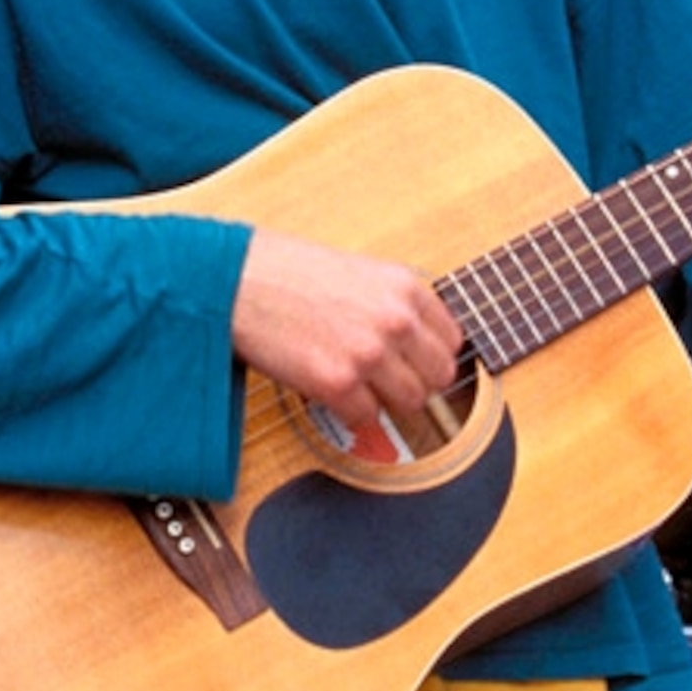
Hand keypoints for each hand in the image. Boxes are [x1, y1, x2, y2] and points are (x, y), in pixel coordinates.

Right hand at [230, 231, 464, 448]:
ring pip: (409, 403)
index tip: (416, 362)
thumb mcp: (362, 272)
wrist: (238, 280)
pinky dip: (352, 413)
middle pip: (439, 378)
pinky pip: (367, 418)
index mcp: (405, 287)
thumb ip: (397, 304)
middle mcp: (395, 320)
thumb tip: (423, 346)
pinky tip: (331, 390)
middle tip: (387, 380)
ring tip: (358, 384)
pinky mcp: (337, 383)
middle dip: (415, 382)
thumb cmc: (291, 272)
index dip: (432, 355)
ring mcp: (368, 354)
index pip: (453, 340)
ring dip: (385, 400)